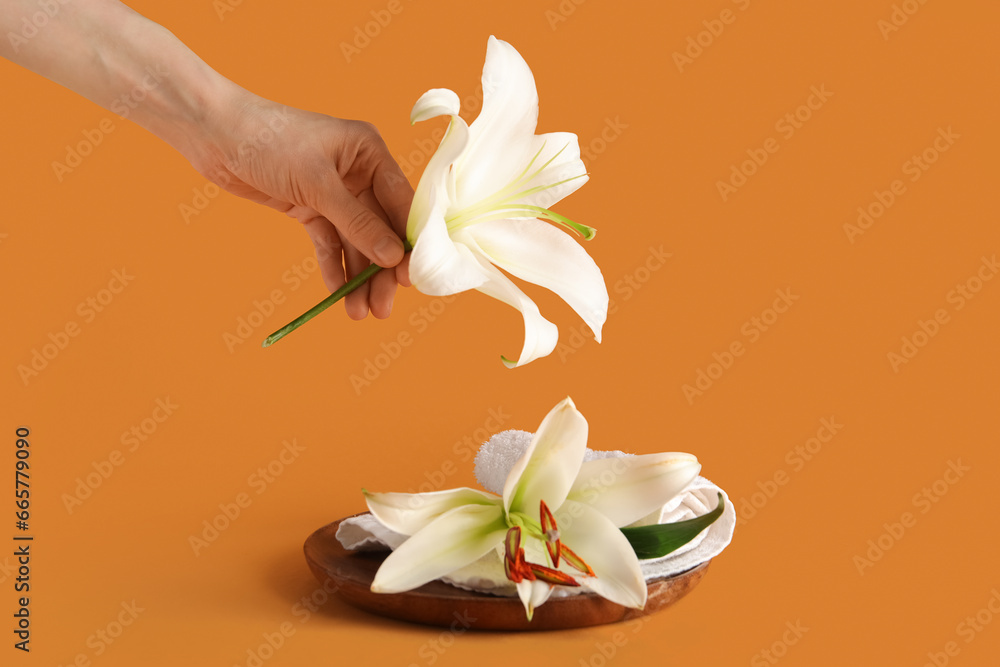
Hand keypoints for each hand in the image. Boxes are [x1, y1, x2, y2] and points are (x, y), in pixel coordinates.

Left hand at [191, 95, 413, 319]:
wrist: (214, 134)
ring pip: (356, 241)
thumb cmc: (269, 141)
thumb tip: (392, 257)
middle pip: (380, 229)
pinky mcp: (310, 207)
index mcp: (370, 152)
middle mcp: (358, 172)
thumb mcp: (317, 183)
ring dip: (359, 276)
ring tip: (360, 312)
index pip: (401, 203)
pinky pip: (330, 242)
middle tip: (382, 307)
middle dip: (381, 269)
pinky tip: (337, 293)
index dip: (408, 242)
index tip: (410, 279)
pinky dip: (334, 266)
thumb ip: (356, 222)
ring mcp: (334, 191)